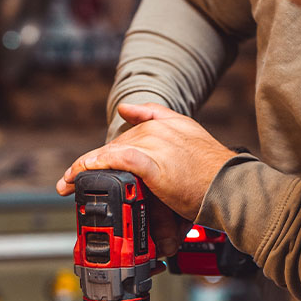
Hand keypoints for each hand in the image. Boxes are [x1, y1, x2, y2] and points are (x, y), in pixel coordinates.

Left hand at [56, 103, 237, 253]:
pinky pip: (115, 160)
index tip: (90, 161)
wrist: (232, 187)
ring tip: (67, 184)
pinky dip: (94, 166)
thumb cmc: (218, 174)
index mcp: (169, 124)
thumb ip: (162, 127)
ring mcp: (154, 145)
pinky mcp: (151, 163)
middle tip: (73, 182)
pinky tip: (80, 175)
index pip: (130, 129)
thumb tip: (128, 113)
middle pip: (116, 145)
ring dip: (84, 168)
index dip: (107, 147)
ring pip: (110, 152)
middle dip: (94, 164)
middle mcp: (159, 130)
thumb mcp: (192, 139)